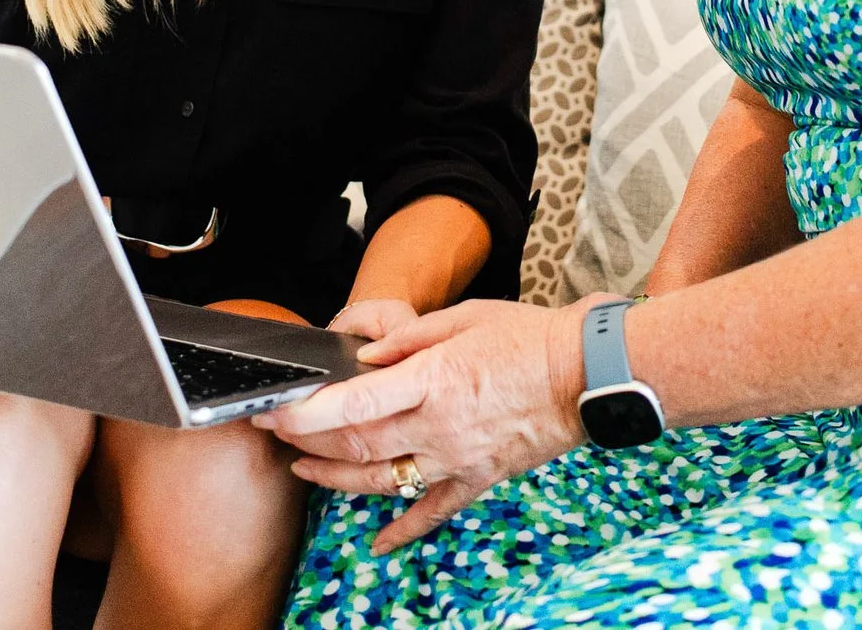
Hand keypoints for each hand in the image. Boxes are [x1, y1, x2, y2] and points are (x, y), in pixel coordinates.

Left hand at [252, 296, 601, 553]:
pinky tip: (378, 543)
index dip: (307, 412)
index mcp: (432, 380)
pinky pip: (433, 511)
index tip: (275, 410)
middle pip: (356, 446)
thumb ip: (409, 339)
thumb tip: (366, 357)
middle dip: (306, 441)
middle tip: (277, 430)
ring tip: (303, 470)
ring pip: (381, 482)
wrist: (586, 374)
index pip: (354, 404)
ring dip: (334, 480)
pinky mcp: (477, 478)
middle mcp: (438, 426)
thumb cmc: (527, 337)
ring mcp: (457, 459)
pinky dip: (402, 531)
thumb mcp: (463, 318)